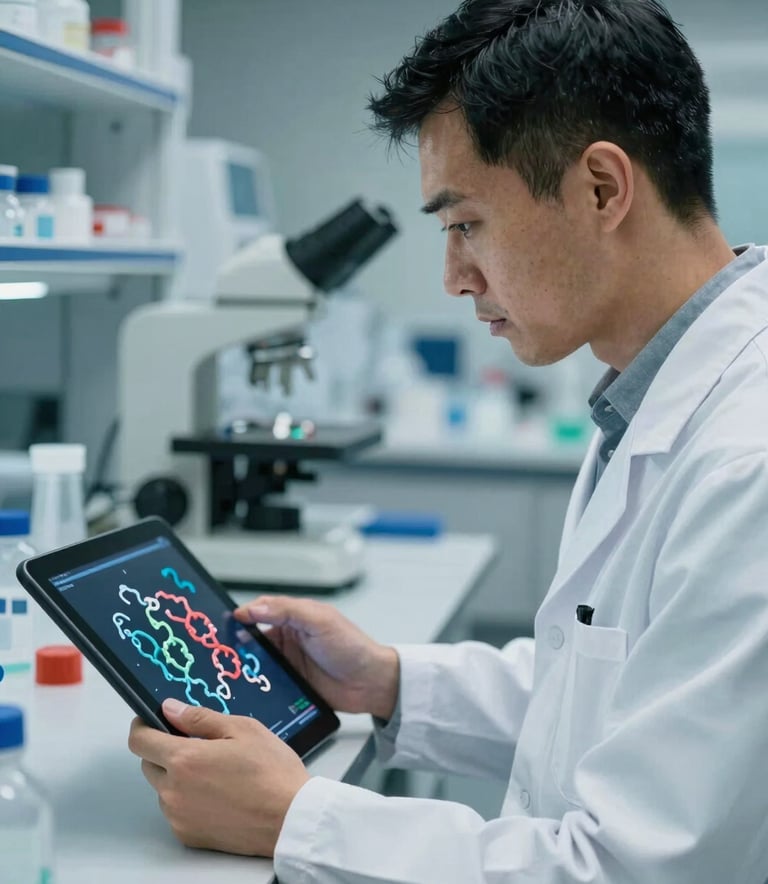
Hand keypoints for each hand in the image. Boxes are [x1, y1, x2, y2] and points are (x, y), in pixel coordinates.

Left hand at [128, 698, 309, 855]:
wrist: (290, 818)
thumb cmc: (272, 771)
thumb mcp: (242, 729)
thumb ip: (199, 717)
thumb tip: (170, 708)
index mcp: (185, 759)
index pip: (140, 740)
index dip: (142, 726)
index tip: (151, 721)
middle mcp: (174, 791)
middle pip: (148, 764)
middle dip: (164, 751)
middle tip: (197, 746)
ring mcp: (179, 817)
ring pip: (163, 789)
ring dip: (177, 778)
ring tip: (215, 774)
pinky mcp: (188, 836)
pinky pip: (177, 812)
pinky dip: (188, 801)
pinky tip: (217, 795)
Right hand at [234, 596, 399, 719]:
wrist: (372, 684)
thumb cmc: (352, 646)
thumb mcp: (321, 621)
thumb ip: (288, 611)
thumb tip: (254, 606)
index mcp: (294, 617)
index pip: (260, 611)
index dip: (242, 616)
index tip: (224, 623)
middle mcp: (287, 638)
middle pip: (252, 639)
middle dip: (237, 645)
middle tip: (218, 653)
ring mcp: (287, 663)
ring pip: (256, 664)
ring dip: (245, 669)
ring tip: (226, 675)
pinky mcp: (289, 686)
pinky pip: (265, 685)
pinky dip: (255, 687)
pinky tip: (244, 692)